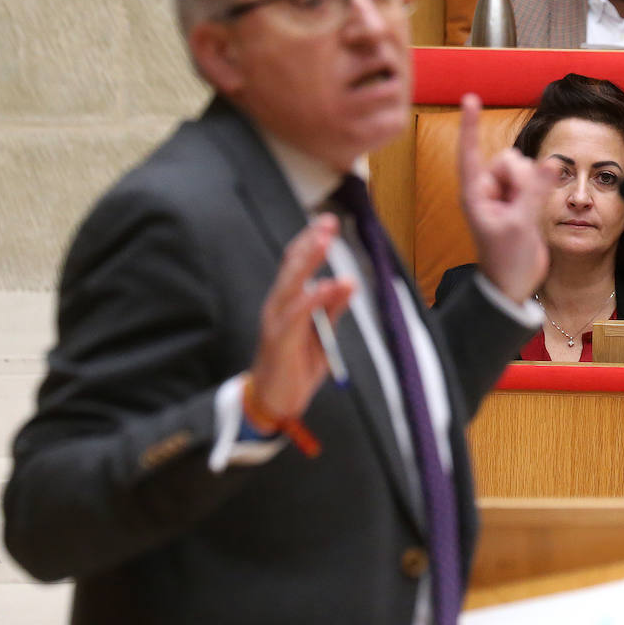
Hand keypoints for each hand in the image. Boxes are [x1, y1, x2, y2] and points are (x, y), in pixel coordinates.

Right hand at [248, 214, 354, 427]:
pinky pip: (296, 315)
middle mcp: (278, 306)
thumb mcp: (322, 334)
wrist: (276, 402)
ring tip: (325, 241)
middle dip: (310, 243)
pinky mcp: (279, 340)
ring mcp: (276, 322)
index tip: (327, 222)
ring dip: (309, 262)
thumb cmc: (296, 365)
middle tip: (327, 222)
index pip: (296, 265)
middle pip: (292, 268)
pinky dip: (312, 298)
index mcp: (287, 303)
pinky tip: (326, 285)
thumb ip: (333, 309)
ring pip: (291, 285)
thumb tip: (348, 281)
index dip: (310, 242)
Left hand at [458, 93, 549, 302]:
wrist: (513, 286)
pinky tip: (532, 213)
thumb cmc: (506, 261)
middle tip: (520, 208)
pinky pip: (533, 180)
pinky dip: (538, 190)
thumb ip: (534, 190)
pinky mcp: (518, 202)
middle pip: (508, 159)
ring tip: (525, 215)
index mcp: (475, 194)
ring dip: (530, 186)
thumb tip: (550, 162)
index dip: (470, 125)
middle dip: (521, 177)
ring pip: (523, 167)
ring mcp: (503, 195)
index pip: (470, 152)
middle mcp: (486, 190)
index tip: (469, 98)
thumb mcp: (521, 224)